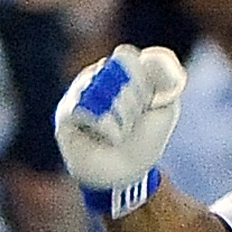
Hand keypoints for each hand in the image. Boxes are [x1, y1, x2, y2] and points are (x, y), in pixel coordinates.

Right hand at [56, 42, 186, 196]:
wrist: (125, 176)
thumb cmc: (143, 141)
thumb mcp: (165, 107)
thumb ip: (165, 78)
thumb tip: (153, 56)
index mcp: (117, 71)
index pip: (127, 56)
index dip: (141, 80)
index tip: (148, 102)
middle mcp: (95, 77)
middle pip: (115, 71)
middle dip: (133, 100)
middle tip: (134, 121)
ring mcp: (77, 93)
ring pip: (100, 87)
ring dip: (121, 114)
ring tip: (123, 132)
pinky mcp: (65, 114)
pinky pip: (85, 107)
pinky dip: (106, 125)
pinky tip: (112, 137)